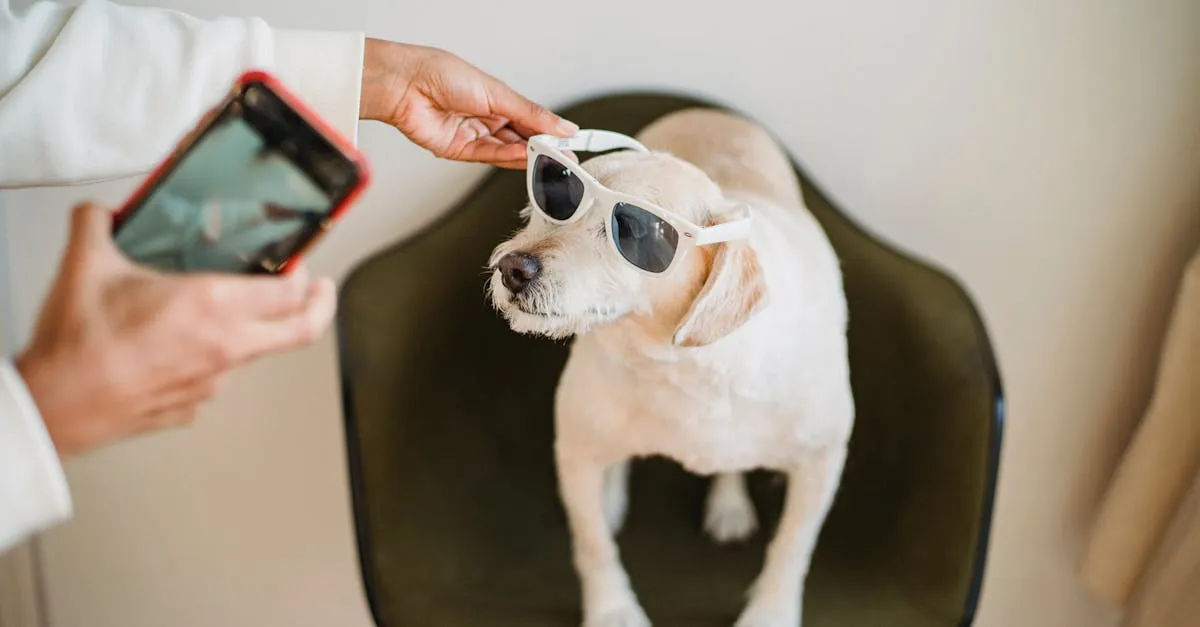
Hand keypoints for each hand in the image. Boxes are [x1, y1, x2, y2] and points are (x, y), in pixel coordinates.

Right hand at [14, 203, 336, 457]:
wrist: (55, 406)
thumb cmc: (79, 347)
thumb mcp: (87, 264)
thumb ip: (97, 224)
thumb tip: (99, 213)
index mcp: (213, 306)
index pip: (290, 291)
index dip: (303, 275)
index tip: (301, 265)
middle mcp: (225, 347)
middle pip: (301, 330)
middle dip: (320, 306)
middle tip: (320, 292)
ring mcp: (213, 382)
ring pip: (255, 353)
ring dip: (253, 332)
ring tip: (228, 314)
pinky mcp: (193, 407)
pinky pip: (216, 378)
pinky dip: (211, 360)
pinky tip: (184, 346)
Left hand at [360, 39, 577, 168]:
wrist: (406, 84)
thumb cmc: (442, 74)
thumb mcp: (497, 93)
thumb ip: (531, 114)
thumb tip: (563, 126)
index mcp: (497, 99)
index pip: (531, 120)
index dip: (551, 132)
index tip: (572, 142)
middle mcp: (486, 118)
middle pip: (521, 139)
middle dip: (543, 149)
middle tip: (566, 158)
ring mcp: (473, 135)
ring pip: (507, 151)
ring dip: (529, 156)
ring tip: (550, 160)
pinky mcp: (460, 150)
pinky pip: (489, 157)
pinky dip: (508, 159)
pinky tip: (525, 158)